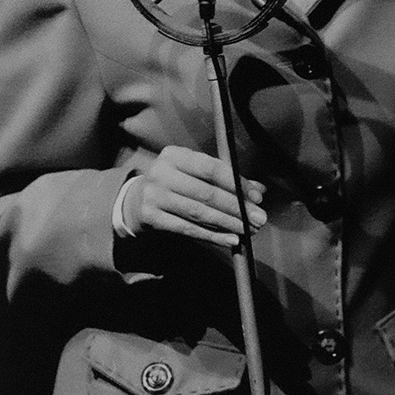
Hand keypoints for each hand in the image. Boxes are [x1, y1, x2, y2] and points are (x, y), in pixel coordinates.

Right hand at [122, 145, 266, 247]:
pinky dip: (212, 236)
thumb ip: (225, 179)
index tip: (257, 197)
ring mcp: (154, 195)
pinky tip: (230, 239)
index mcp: (175, 155)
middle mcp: (162, 172)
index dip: (237, 183)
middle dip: (237, 207)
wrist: (135, 200)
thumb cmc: (174, 184)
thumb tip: (259, 190)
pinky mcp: (151, 217)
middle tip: (259, 218)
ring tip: (248, 230)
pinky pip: (187, 229)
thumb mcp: (194, 174)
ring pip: (198, 212)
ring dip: (228, 223)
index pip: (211, 168)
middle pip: (206, 192)